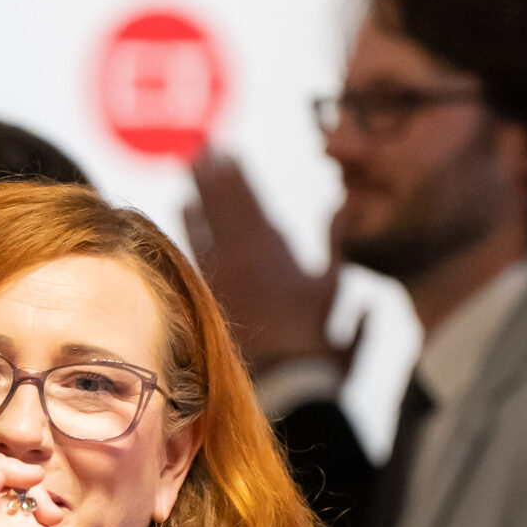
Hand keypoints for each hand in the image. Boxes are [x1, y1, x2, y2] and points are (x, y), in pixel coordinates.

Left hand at [183, 150, 343, 378]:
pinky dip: (189, 223)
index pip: (249, 200)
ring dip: (198, 192)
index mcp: (274, 247)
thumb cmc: (316, 336)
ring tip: (189, 169)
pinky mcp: (207, 290)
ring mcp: (220, 271)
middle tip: (199, 149)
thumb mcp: (333, 284)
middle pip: (221, 203)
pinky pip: (193, 246)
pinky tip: (183, 208)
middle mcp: (242, 253)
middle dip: (212, 174)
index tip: (225, 152)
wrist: (285, 378)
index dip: (236, 174)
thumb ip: (335, 238)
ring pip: (203, 221)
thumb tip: (343, 202)